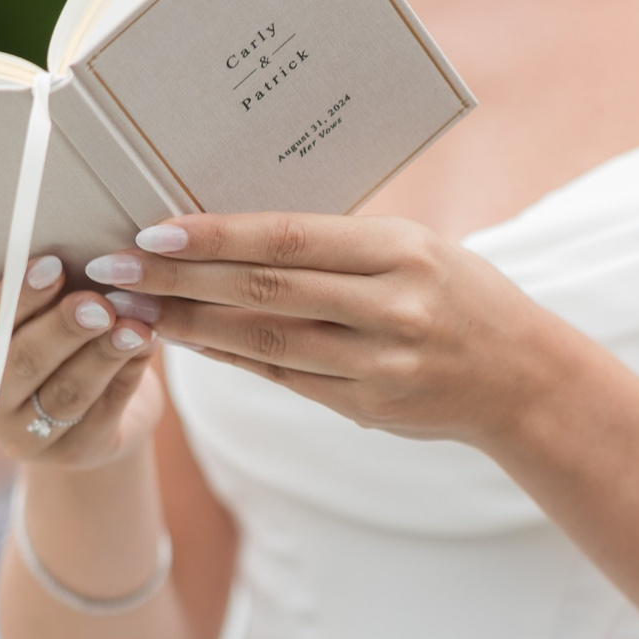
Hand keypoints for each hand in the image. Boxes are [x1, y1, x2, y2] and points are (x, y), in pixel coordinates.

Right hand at [0, 254, 164, 468]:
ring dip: (104, 353)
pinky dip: (128, 375)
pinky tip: (147, 346)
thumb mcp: (41, 319)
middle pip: (23, 363)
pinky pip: (103, 413)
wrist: (93, 413)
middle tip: (100, 301)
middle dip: (64, 328)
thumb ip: (51, 294)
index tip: (53, 264)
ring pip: (67, 392)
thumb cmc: (61, 346)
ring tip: (136, 322)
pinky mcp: (73, 455)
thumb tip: (85, 249)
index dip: (17, 297)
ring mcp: (26, 438)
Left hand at [83, 212, 565, 446]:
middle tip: (113, 270)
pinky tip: (185, 341)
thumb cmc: (461, 295)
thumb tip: (238, 229)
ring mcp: (379, 366)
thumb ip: (340, 245)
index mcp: (402, 252)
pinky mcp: (367, 408)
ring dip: (190, 327)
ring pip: (265, 343)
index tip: (152, 231)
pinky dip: (229, 357)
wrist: (524, 378)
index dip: (217, 237)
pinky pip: (282, 377)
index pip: (291, 239)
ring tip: (131, 312)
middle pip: (265, 293)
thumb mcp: (417, 249)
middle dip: (180, 281)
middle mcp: (392, 309)